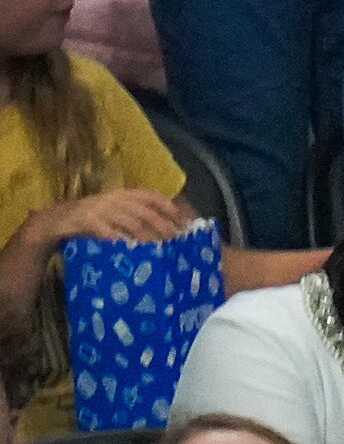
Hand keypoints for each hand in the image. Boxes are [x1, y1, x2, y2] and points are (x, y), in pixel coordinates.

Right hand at [36, 189, 189, 248]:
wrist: (56, 220)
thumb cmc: (94, 219)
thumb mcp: (116, 211)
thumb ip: (137, 216)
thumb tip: (169, 230)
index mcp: (125, 194)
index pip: (153, 197)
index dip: (171, 209)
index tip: (186, 223)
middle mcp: (116, 198)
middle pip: (146, 212)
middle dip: (163, 227)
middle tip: (176, 242)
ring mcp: (102, 209)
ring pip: (131, 223)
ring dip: (148, 237)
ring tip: (160, 249)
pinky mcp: (88, 221)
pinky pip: (109, 232)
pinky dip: (122, 241)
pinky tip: (132, 250)